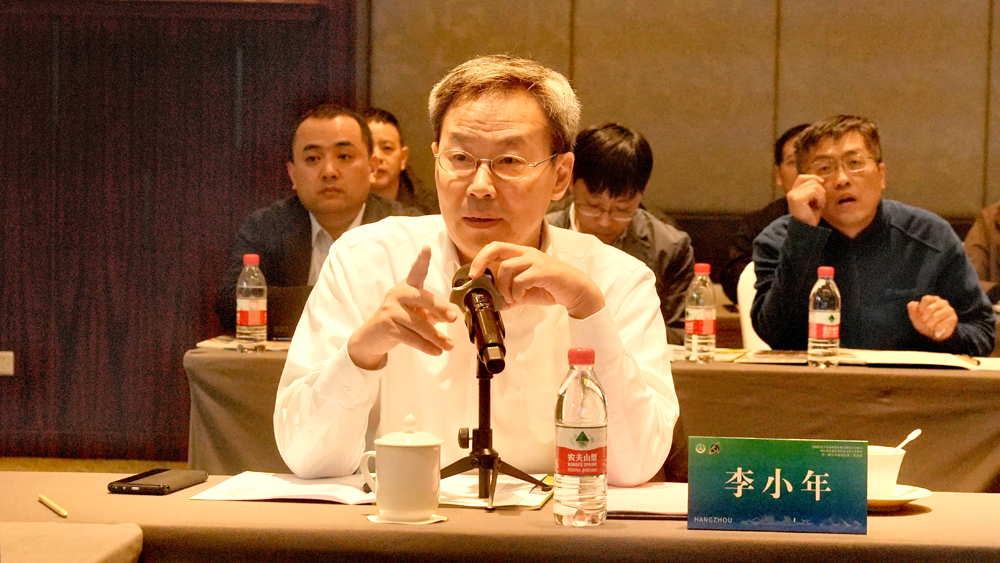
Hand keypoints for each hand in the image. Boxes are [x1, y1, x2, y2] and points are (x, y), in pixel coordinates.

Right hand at [347, 246, 457, 369]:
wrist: (372, 338)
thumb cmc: (398, 321)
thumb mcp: (416, 313)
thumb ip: (431, 312)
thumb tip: (449, 315)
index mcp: (407, 287)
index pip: (416, 271)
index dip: (422, 259)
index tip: (426, 248)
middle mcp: (399, 294)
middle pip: (423, 299)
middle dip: (440, 309)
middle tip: (453, 318)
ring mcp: (392, 309)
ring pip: (420, 324)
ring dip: (436, 337)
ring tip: (448, 346)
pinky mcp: (388, 325)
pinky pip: (412, 337)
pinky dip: (426, 346)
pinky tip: (436, 351)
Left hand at [468, 242, 604, 318]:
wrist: (574, 291)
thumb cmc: (550, 288)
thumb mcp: (525, 293)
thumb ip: (510, 296)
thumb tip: (495, 305)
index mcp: (521, 254)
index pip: (495, 247)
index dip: (480, 258)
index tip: (473, 274)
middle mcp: (526, 253)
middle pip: (497, 248)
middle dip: (481, 262)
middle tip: (477, 279)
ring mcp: (535, 260)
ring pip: (507, 267)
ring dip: (504, 287)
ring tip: (511, 298)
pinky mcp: (543, 270)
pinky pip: (521, 279)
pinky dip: (517, 292)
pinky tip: (521, 298)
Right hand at [786, 174, 826, 226]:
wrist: (807, 229)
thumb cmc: (811, 216)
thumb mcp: (813, 200)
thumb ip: (813, 189)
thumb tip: (820, 180)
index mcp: (793, 192)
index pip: (801, 177)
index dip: (813, 177)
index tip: (822, 182)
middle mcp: (791, 193)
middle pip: (810, 181)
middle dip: (820, 189)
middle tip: (821, 201)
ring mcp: (793, 196)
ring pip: (814, 186)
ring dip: (821, 195)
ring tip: (820, 204)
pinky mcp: (797, 200)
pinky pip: (813, 192)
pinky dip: (820, 198)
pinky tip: (819, 206)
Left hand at [906, 295, 957, 341]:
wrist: (934, 333)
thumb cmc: (924, 322)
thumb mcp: (915, 316)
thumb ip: (912, 308)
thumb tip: (914, 303)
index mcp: (933, 299)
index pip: (926, 299)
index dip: (921, 308)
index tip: (921, 314)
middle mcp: (942, 302)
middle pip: (930, 308)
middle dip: (924, 318)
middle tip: (924, 322)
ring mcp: (949, 310)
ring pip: (936, 316)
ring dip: (930, 323)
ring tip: (930, 326)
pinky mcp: (953, 318)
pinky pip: (942, 323)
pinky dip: (937, 328)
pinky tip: (936, 329)